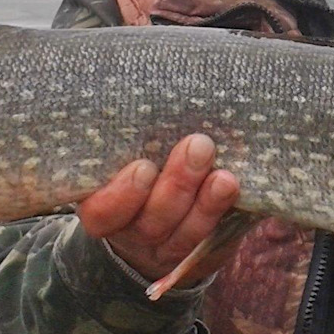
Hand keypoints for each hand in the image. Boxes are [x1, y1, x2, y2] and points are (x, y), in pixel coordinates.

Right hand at [76, 134, 240, 278]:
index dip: (120, 196)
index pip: (100, 212)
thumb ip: (126, 137)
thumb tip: (135, 82)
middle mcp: (129, 231)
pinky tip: (232, 188)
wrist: (153, 214)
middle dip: (176, 185)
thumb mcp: (118, 152)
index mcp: (101, 206)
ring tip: (224, 176)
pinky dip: (221, 212)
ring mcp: (162, 246)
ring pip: (183, 234)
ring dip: (206, 203)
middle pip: (148, 222)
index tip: (143, 167)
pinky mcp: (195, 251)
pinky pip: (209, 239)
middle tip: (198, 146)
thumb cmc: (131, 165)